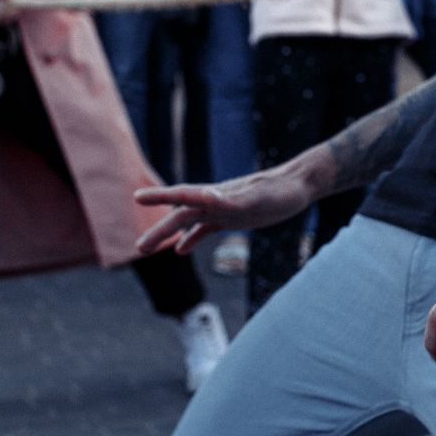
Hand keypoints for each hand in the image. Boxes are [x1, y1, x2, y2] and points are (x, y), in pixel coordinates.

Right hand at [133, 163, 322, 254]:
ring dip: (168, 234)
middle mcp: (214, 201)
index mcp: (217, 195)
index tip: (138, 198)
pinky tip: (180, 250)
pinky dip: (191, 239)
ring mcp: (221, 209)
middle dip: (159, 231)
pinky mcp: (231, 217)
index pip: (183, 195)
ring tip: (146, 248)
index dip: (160, 196)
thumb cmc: (280, 191)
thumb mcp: (257, 198)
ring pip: (188, 222)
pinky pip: (205, 229)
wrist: (298, 186)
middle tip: (139, 249)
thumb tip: (206, 196)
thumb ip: (231, 199)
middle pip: (181, 215)